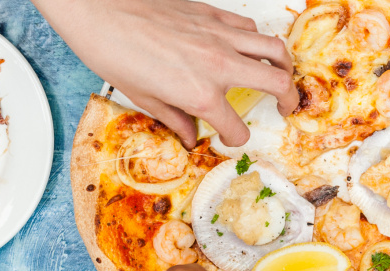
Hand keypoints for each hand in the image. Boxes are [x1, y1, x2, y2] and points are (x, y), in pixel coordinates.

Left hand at [32, 0, 297, 147]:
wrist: (100, 10)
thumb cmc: (113, 53)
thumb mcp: (144, 99)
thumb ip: (176, 120)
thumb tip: (191, 136)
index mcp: (201, 95)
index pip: (236, 128)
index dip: (234, 139)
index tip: (227, 137)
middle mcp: (218, 65)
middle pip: (277, 83)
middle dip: (288, 100)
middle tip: (286, 108)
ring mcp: (219, 36)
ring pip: (274, 50)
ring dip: (283, 67)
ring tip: (280, 77)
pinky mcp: (212, 14)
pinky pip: (249, 27)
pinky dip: (255, 40)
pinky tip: (245, 48)